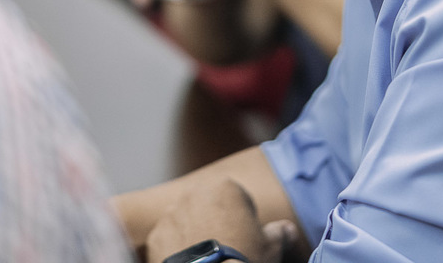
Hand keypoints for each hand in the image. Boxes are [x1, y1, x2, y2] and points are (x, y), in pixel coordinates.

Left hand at [145, 179, 297, 262]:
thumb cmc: (245, 260)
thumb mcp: (272, 247)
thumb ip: (280, 232)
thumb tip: (286, 230)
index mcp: (226, 187)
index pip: (237, 198)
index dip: (243, 219)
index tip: (246, 238)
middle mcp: (195, 193)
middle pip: (208, 206)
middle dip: (214, 222)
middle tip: (225, 248)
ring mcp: (172, 213)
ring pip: (185, 221)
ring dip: (193, 233)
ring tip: (206, 259)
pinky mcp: (156, 235)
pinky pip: (167, 239)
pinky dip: (175, 249)